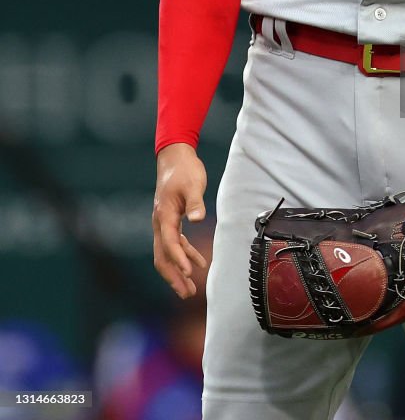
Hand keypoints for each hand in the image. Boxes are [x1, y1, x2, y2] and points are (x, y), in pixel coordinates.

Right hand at [152, 142, 208, 297]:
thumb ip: (195, 202)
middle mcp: (160, 222)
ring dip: (178, 271)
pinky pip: (175, 243)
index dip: (178, 259)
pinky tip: (198, 263)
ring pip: (167, 253)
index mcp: (164, 215)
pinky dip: (185, 255)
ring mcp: (164, 222)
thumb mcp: (194, 184)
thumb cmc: (184, 170)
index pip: (169, 243)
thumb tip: (197, 219)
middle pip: (162, 256)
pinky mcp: (171, 220)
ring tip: (191, 289)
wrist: (175, 156)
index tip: (189, 274)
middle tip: (187, 294)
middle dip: (173, 276)